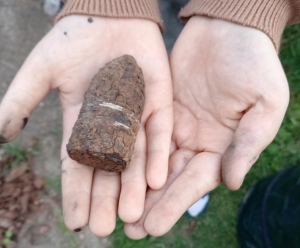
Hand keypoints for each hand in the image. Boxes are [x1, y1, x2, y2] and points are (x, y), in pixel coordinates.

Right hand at [0, 16, 171, 235]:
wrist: (108, 15)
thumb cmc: (74, 39)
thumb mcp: (42, 71)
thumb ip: (21, 100)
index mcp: (83, 123)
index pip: (78, 165)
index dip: (76, 193)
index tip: (74, 221)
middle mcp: (111, 127)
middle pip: (108, 169)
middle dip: (105, 199)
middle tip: (104, 230)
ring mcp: (136, 117)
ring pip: (135, 158)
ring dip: (133, 187)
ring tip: (133, 215)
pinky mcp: (158, 104)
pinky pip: (158, 134)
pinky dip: (157, 156)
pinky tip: (156, 181)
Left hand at [124, 16, 288, 237]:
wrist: (228, 30)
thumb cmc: (255, 64)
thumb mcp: (264, 105)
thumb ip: (248, 144)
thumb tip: (230, 183)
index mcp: (222, 146)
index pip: (196, 181)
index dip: (175, 202)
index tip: (153, 225)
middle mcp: (196, 141)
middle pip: (170, 177)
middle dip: (150, 202)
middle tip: (129, 228)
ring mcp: (175, 126)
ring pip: (152, 160)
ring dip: (135, 184)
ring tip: (116, 208)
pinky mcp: (158, 108)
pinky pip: (141, 132)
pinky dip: (129, 151)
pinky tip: (112, 167)